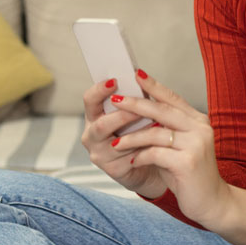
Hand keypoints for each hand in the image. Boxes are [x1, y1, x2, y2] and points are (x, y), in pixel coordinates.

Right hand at [80, 76, 165, 197]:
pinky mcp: (112, 169)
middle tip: (140, 108)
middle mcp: (92, 135)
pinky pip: (128, 157)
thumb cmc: (141, 133)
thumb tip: (140, 74)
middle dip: (122, 116)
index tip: (115, 81)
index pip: (90, 100)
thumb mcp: (136, 112)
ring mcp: (99, 153)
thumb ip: (134, 97)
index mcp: (94, 116)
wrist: (149, 163)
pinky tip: (156, 142)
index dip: (99, 90)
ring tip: (155, 123)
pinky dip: (143, 148)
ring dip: (137, 132)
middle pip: (101, 124)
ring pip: (116, 142)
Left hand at [107, 69, 234, 224]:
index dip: (153, 86)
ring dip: (131, 138)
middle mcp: (200, 129)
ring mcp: (195, 145)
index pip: (173, 98)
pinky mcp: (187, 162)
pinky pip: (155, 154)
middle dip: (135, 104)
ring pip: (155, 132)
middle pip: (162, 110)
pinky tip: (133, 162)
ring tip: (115, 142)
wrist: (212, 202)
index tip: (135, 75)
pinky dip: (140, 157)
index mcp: (198, 121)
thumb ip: (167, 130)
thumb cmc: (191, 174)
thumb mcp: (181, 147)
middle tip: (115, 99)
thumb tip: (138, 114)